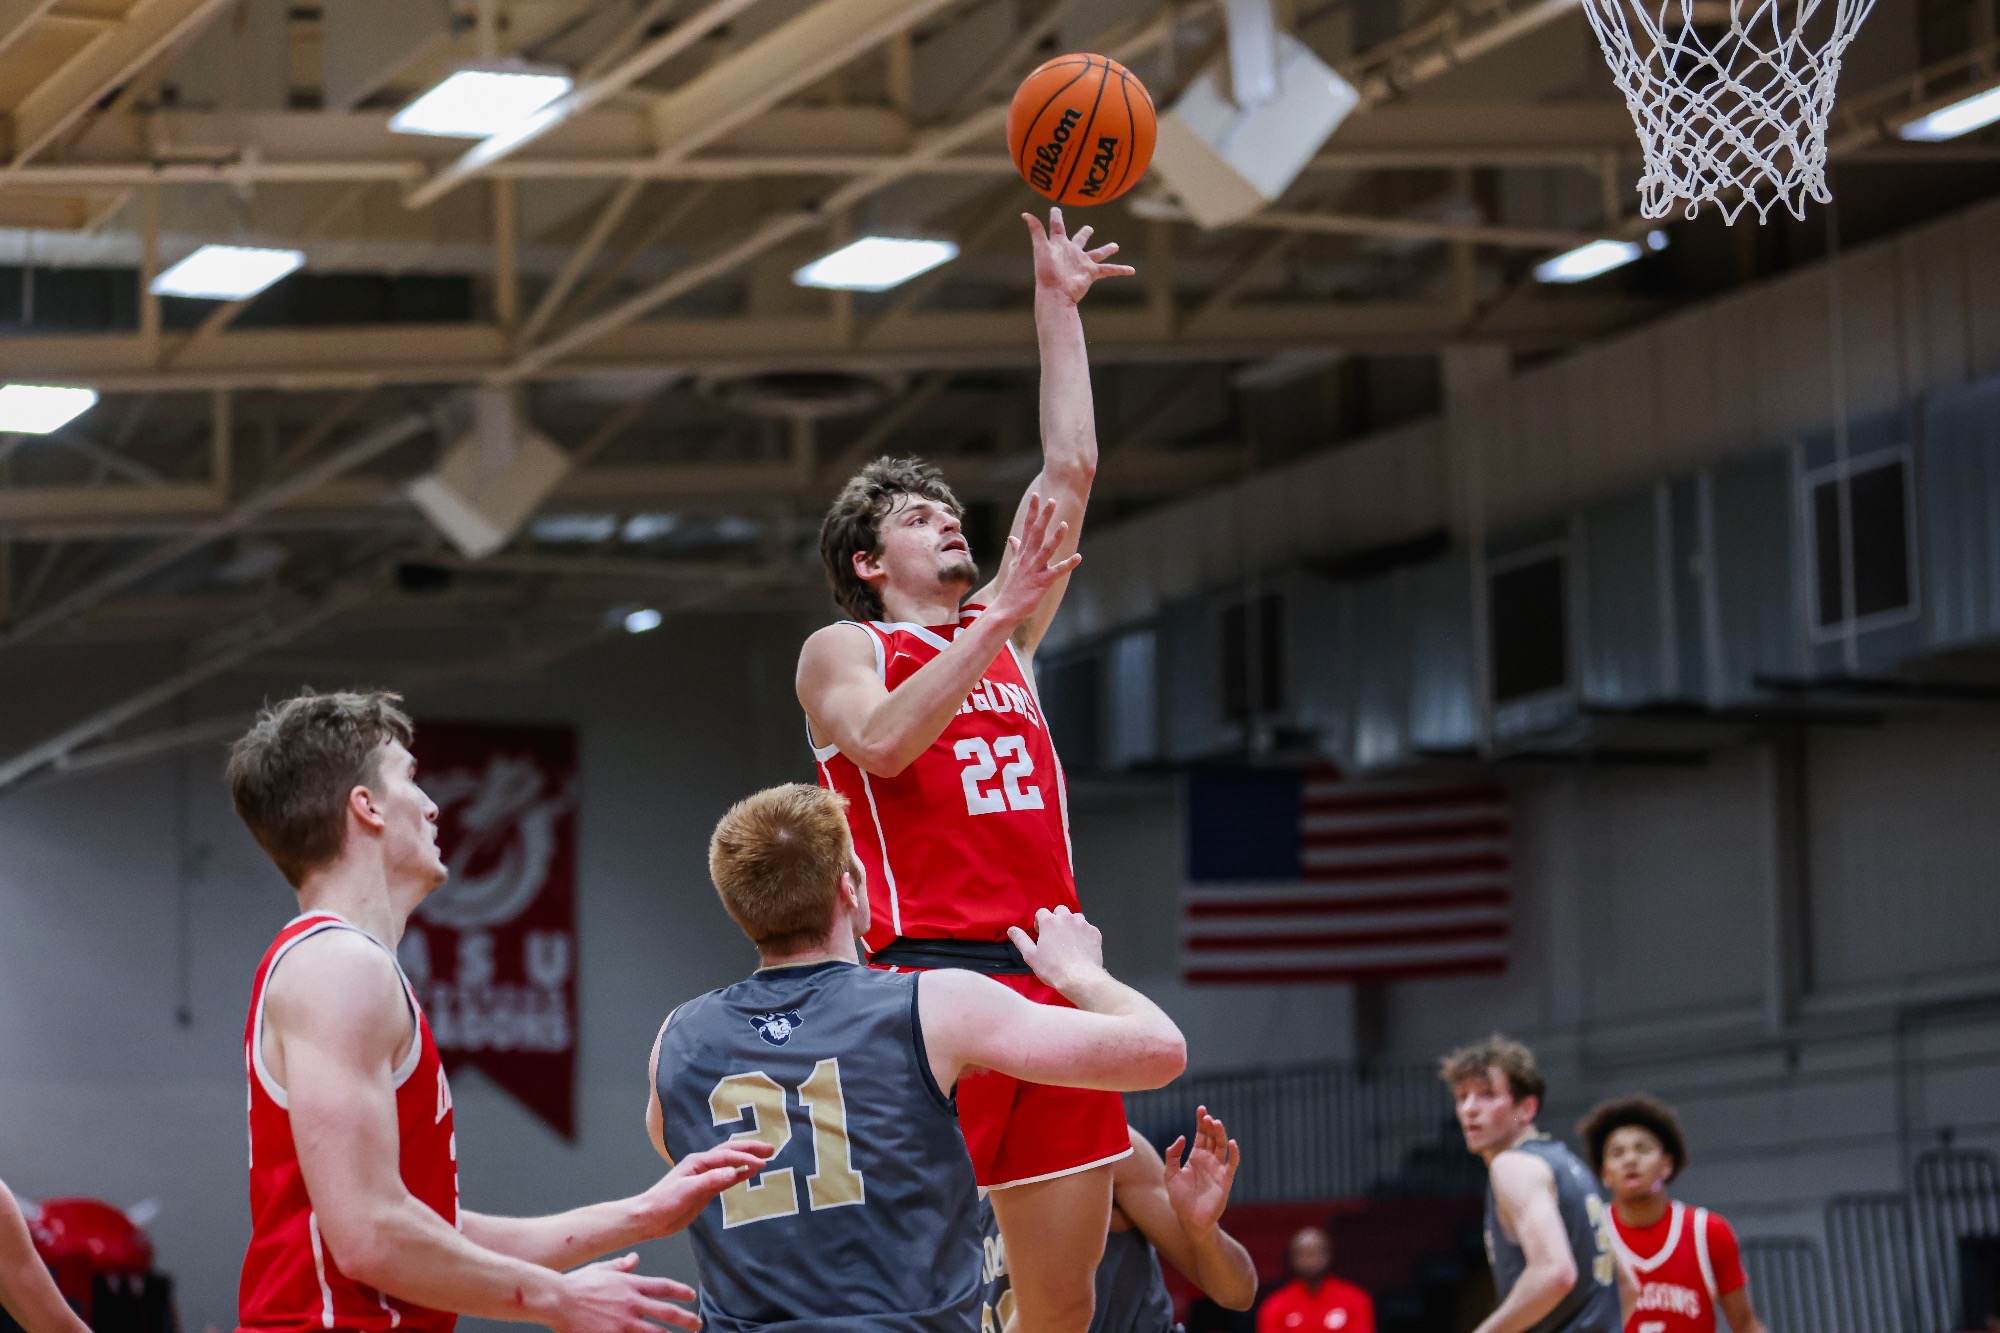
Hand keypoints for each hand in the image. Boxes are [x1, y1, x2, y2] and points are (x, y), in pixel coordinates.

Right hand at [551, 1253, 701, 1332]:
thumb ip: (621, 1266)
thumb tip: (634, 1258)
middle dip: (686, 1319)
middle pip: (667, 1313)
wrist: (558, 1299)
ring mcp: (624, 1323)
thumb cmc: (576, 1284)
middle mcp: (632, 1303)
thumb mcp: (602, 1269)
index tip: (691, 1296)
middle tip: (697, 1324)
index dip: (681, 1292)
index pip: (664, 1287)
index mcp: (631, 1285)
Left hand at [633, 1141, 774, 1237]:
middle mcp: (703, 1165)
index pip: (727, 1156)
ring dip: (747, 1158)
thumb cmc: (664, 1202)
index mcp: (698, 1162)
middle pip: (730, 1152)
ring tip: (765, 1157)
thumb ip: (711, 1180)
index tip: (762, 1163)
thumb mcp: (688, 1191)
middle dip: (750, 1149)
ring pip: (730, 1162)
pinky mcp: (706, 1189)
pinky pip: (727, 1178)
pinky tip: (750, 1173)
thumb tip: (735, 1171)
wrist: (650, 1218)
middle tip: (771, 1149)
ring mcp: (705, 1176)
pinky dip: (740, 1173)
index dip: (745, 1158)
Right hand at [990, 492, 1080, 627]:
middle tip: (1052, 500)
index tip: (1036, 495)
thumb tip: (1012, 537)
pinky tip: (1079, 557)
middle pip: (1036, 533)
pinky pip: (1057, 572)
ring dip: (1055, 537)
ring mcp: (1034, 570)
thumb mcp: (1014, 565)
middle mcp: (1028, 558)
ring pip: (1046, 550)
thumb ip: (1016, 549)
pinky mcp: (1042, 582)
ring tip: (1064, 524)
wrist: (1005, 609)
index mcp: (1023, 553)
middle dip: (1044, 517)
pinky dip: (1068, 564)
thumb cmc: (1013, 588)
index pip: (1027, 527)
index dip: (1032, 511)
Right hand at [1008, 905, 1105, 994]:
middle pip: (1060, 911)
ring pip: (1076, 917)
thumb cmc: (1053, 968)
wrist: (1080, 978)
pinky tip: (1081, 947)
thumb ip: (1020, 939)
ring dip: (1071, 925)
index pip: (1041, 912)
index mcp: (1049, 922)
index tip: (1041, 935)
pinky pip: (1088, 928)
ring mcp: (1083, 924)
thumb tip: (1011, 929)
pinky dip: (1084, 934)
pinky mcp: (1095, 933)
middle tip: (1055, 936)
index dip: (1039, 923)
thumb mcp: (1031, 956)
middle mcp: (1067, 918)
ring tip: (1069, 941)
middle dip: (1057, 920)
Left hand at [1024, 208, 1134, 304]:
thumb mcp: (1041, 248)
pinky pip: (1109, 270)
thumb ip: (1036, 230)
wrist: (1056, 293)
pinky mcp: (1091, 273)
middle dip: (1084, 234)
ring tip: (1115, 245)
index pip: (1057, 227)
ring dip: (1106, 250)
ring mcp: (1082, 262)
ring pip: (1098, 253)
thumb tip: (1025, 214)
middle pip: (1080, 239)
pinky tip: (1132, 270)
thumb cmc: (1046, 272)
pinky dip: (1120, 270)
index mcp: (1059, 244)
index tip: (1055, 209)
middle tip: (1089, 228)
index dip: (1056, 217)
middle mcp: (1071, 252)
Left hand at [1164, 1106, 1239, 1234]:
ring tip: (1215, 1123)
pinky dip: (1234, 1152)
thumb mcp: (1170, 1174)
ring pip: (1222, 1146)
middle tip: (1207, 1116)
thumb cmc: (1180, 1199)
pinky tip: (1231, 1142)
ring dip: (1220, 1134)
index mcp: (1195, 1157)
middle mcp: (1208, 1160)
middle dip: (1210, 1125)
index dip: (1201, 1121)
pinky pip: (1232, 1163)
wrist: (1191, 1220)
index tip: (1201, 1109)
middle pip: (1212, 1137)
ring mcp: (1217, 1168)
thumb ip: (1173, 1155)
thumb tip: (1182, 1137)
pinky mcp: (1225, 1179)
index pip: (1200, 1134)